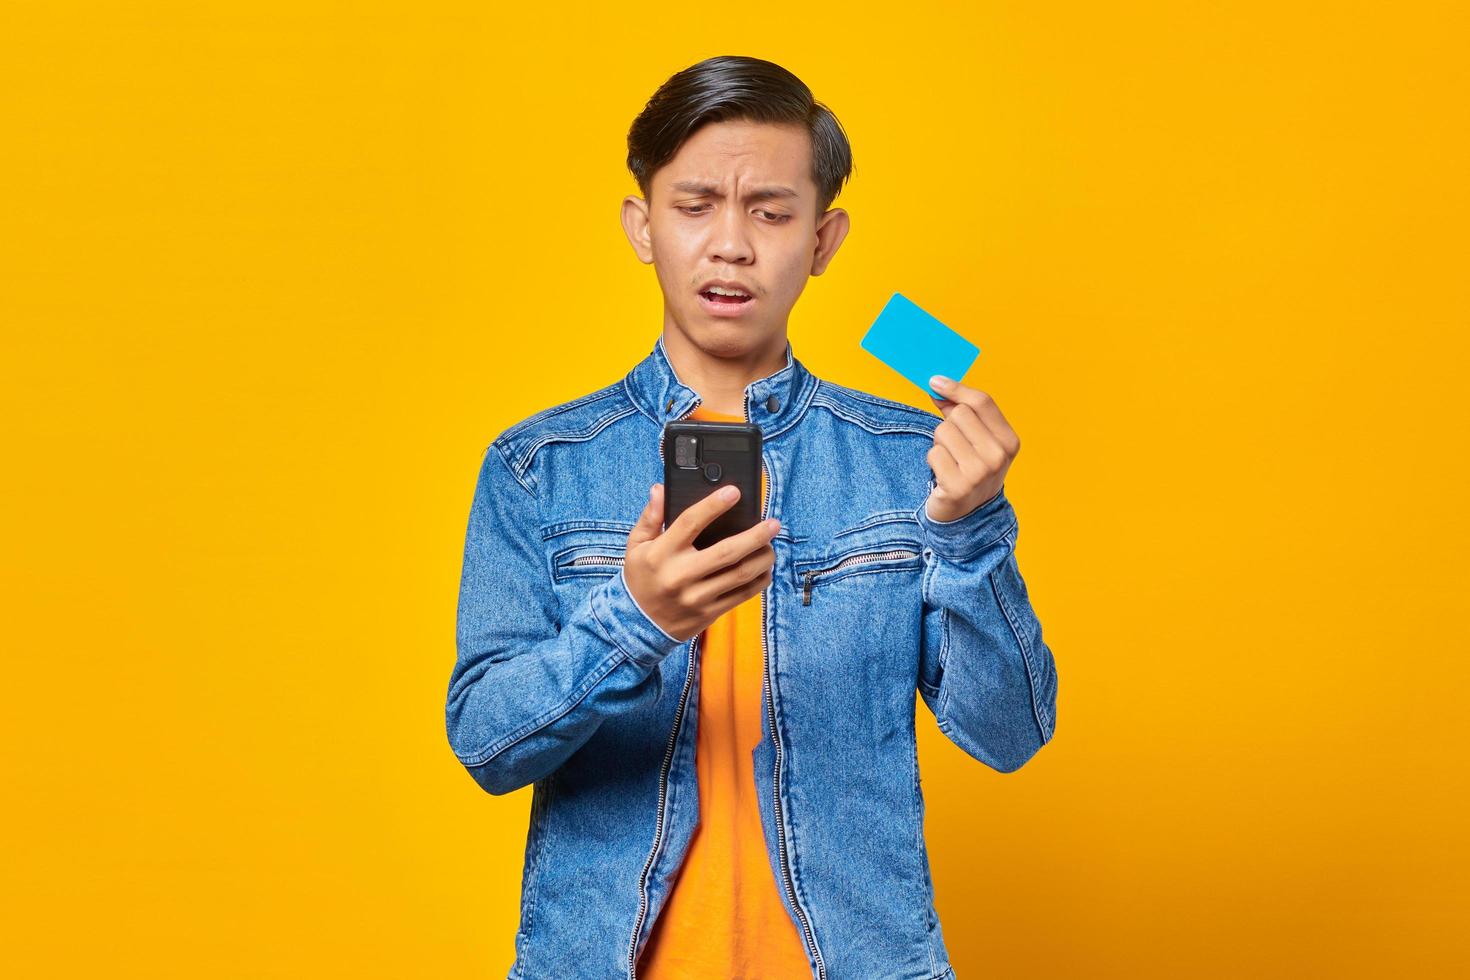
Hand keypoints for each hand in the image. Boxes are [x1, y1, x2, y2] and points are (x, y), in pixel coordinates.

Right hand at [622, 483, 779, 641]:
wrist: (636, 625)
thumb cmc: (641, 578)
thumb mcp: (636, 546)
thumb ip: (651, 517)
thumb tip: (660, 489)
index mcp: (662, 554)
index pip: (690, 523)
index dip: (713, 505)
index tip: (734, 492)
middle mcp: (680, 575)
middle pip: (727, 552)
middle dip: (755, 535)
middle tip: (773, 523)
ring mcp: (697, 597)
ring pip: (740, 575)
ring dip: (763, 558)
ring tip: (771, 545)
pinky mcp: (709, 613)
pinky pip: (742, 595)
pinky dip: (759, 580)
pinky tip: (764, 568)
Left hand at [923, 375, 1020, 522]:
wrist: (969, 513)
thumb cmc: (972, 468)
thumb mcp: (978, 440)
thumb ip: (963, 411)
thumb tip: (938, 385)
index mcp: (1009, 441)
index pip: (981, 402)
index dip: (956, 388)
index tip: (934, 381)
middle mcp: (998, 456)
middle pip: (959, 414)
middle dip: (948, 424)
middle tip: (954, 445)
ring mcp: (979, 473)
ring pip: (943, 432)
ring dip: (939, 444)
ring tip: (950, 461)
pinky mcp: (958, 486)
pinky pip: (933, 454)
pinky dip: (933, 461)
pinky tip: (943, 474)